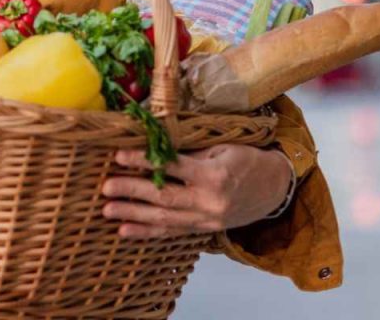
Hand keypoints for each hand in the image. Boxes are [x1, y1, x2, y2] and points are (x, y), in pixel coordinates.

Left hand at [101, 144, 293, 238]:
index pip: (173, 167)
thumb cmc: (248, 161)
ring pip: (164, 219)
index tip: (119, 156)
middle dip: (132, 192)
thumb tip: (155, 147)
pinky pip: (171, 233)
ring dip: (133, 215)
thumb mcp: (223, 148)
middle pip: (164, 198)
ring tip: (108, 211)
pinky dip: (146, 232)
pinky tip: (126, 230)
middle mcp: (209, 202)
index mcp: (215, 176)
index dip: (144, 161)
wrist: (274, 189)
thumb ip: (191, 153)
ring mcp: (206, 220)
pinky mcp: (203, 230)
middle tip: (105, 188)